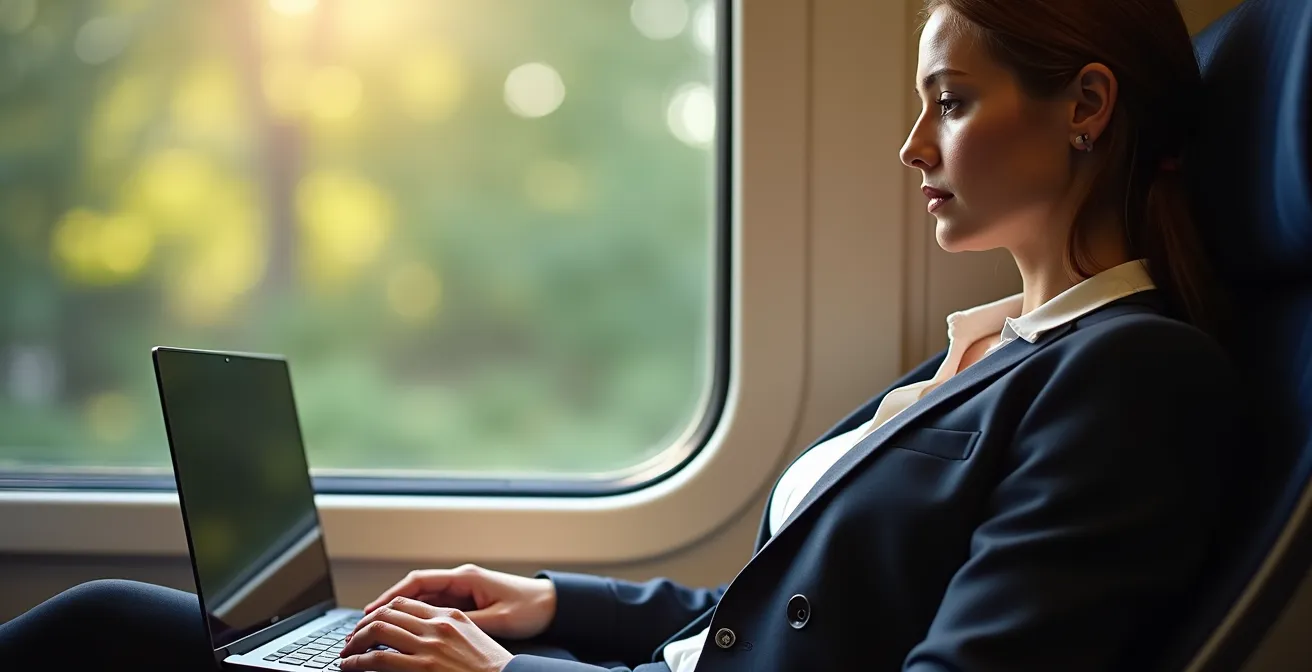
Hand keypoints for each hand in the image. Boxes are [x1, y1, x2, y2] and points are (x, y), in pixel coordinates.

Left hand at [339, 598, 510, 671]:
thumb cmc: (492, 667)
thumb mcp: (473, 637)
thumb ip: (447, 629)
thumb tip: (420, 632)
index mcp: (450, 615)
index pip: (404, 603)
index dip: (380, 611)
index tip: (369, 622)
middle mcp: (437, 625)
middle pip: (387, 613)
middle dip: (363, 625)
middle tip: (351, 638)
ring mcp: (428, 646)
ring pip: (378, 631)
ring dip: (355, 641)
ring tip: (346, 652)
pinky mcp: (422, 667)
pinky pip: (378, 658)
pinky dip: (358, 661)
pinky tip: (351, 666)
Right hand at [362, 564, 556, 639]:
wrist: (554, 604)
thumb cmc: (530, 608)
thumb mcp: (496, 619)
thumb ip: (465, 622)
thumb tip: (435, 631)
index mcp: (466, 578)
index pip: (419, 582)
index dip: (391, 595)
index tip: (371, 609)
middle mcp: (462, 580)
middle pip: (415, 590)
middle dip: (388, 606)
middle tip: (364, 624)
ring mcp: (464, 590)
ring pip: (423, 600)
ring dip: (401, 613)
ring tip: (377, 630)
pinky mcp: (469, 602)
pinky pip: (435, 608)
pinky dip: (418, 618)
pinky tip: (404, 633)